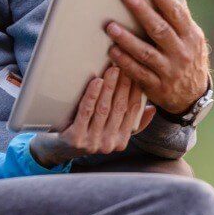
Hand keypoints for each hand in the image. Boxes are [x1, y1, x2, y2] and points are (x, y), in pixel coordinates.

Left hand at [30, 67, 155, 167]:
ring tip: (112, 69)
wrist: (61, 148)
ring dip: (110, 87)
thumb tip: (152, 108)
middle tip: (124, 66)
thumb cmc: (88, 133)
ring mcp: (93, 141)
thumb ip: (132, 123)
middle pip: (119, 108)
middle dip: (123, 85)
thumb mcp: (111, 131)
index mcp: (121, 140)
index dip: (135, 91)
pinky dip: (92, 95)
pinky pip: (86, 112)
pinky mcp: (77, 137)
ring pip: (104, 108)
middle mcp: (110, 143)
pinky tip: (96, 81)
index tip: (137, 73)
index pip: (132, 112)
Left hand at [106, 0, 210, 113]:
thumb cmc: (187, 56)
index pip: (177, 13)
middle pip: (160, 30)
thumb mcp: (191, 38)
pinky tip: (111, 50)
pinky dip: (124, 61)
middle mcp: (182, 53)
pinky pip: (137, 72)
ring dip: (127, 39)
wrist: (193, 97)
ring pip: (146, 53)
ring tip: (110, 26)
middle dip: (143, 12)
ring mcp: (169, 71)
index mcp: (191, 36)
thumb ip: (179, 17)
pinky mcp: (156, 86)